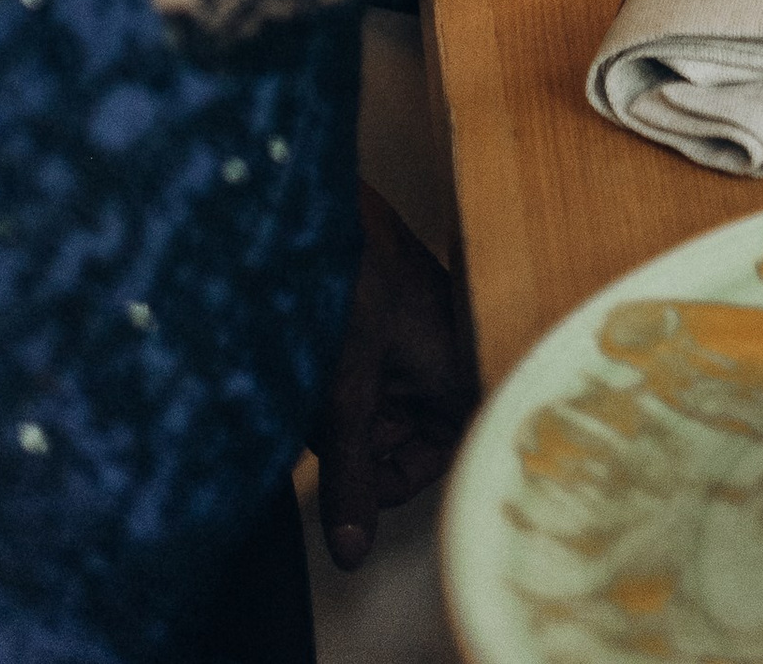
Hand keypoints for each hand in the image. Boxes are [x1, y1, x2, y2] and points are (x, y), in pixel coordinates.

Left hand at [311, 185, 473, 570]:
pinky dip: (326, 382)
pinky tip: (304, 365)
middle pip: (404, 435)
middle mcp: (440, 353)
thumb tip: (353, 552)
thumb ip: (351, 483)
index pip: (442, 456)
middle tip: (322, 429)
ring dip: (336, 413)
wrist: (307, 209)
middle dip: (357, 443)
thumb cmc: (347, 282)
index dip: (393, 480)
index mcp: (458, 369)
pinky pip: (355, 373)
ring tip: (310, 387)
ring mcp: (406, 332)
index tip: (352, 488)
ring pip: (373, 407)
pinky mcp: (374, 315)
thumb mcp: (344, 401)